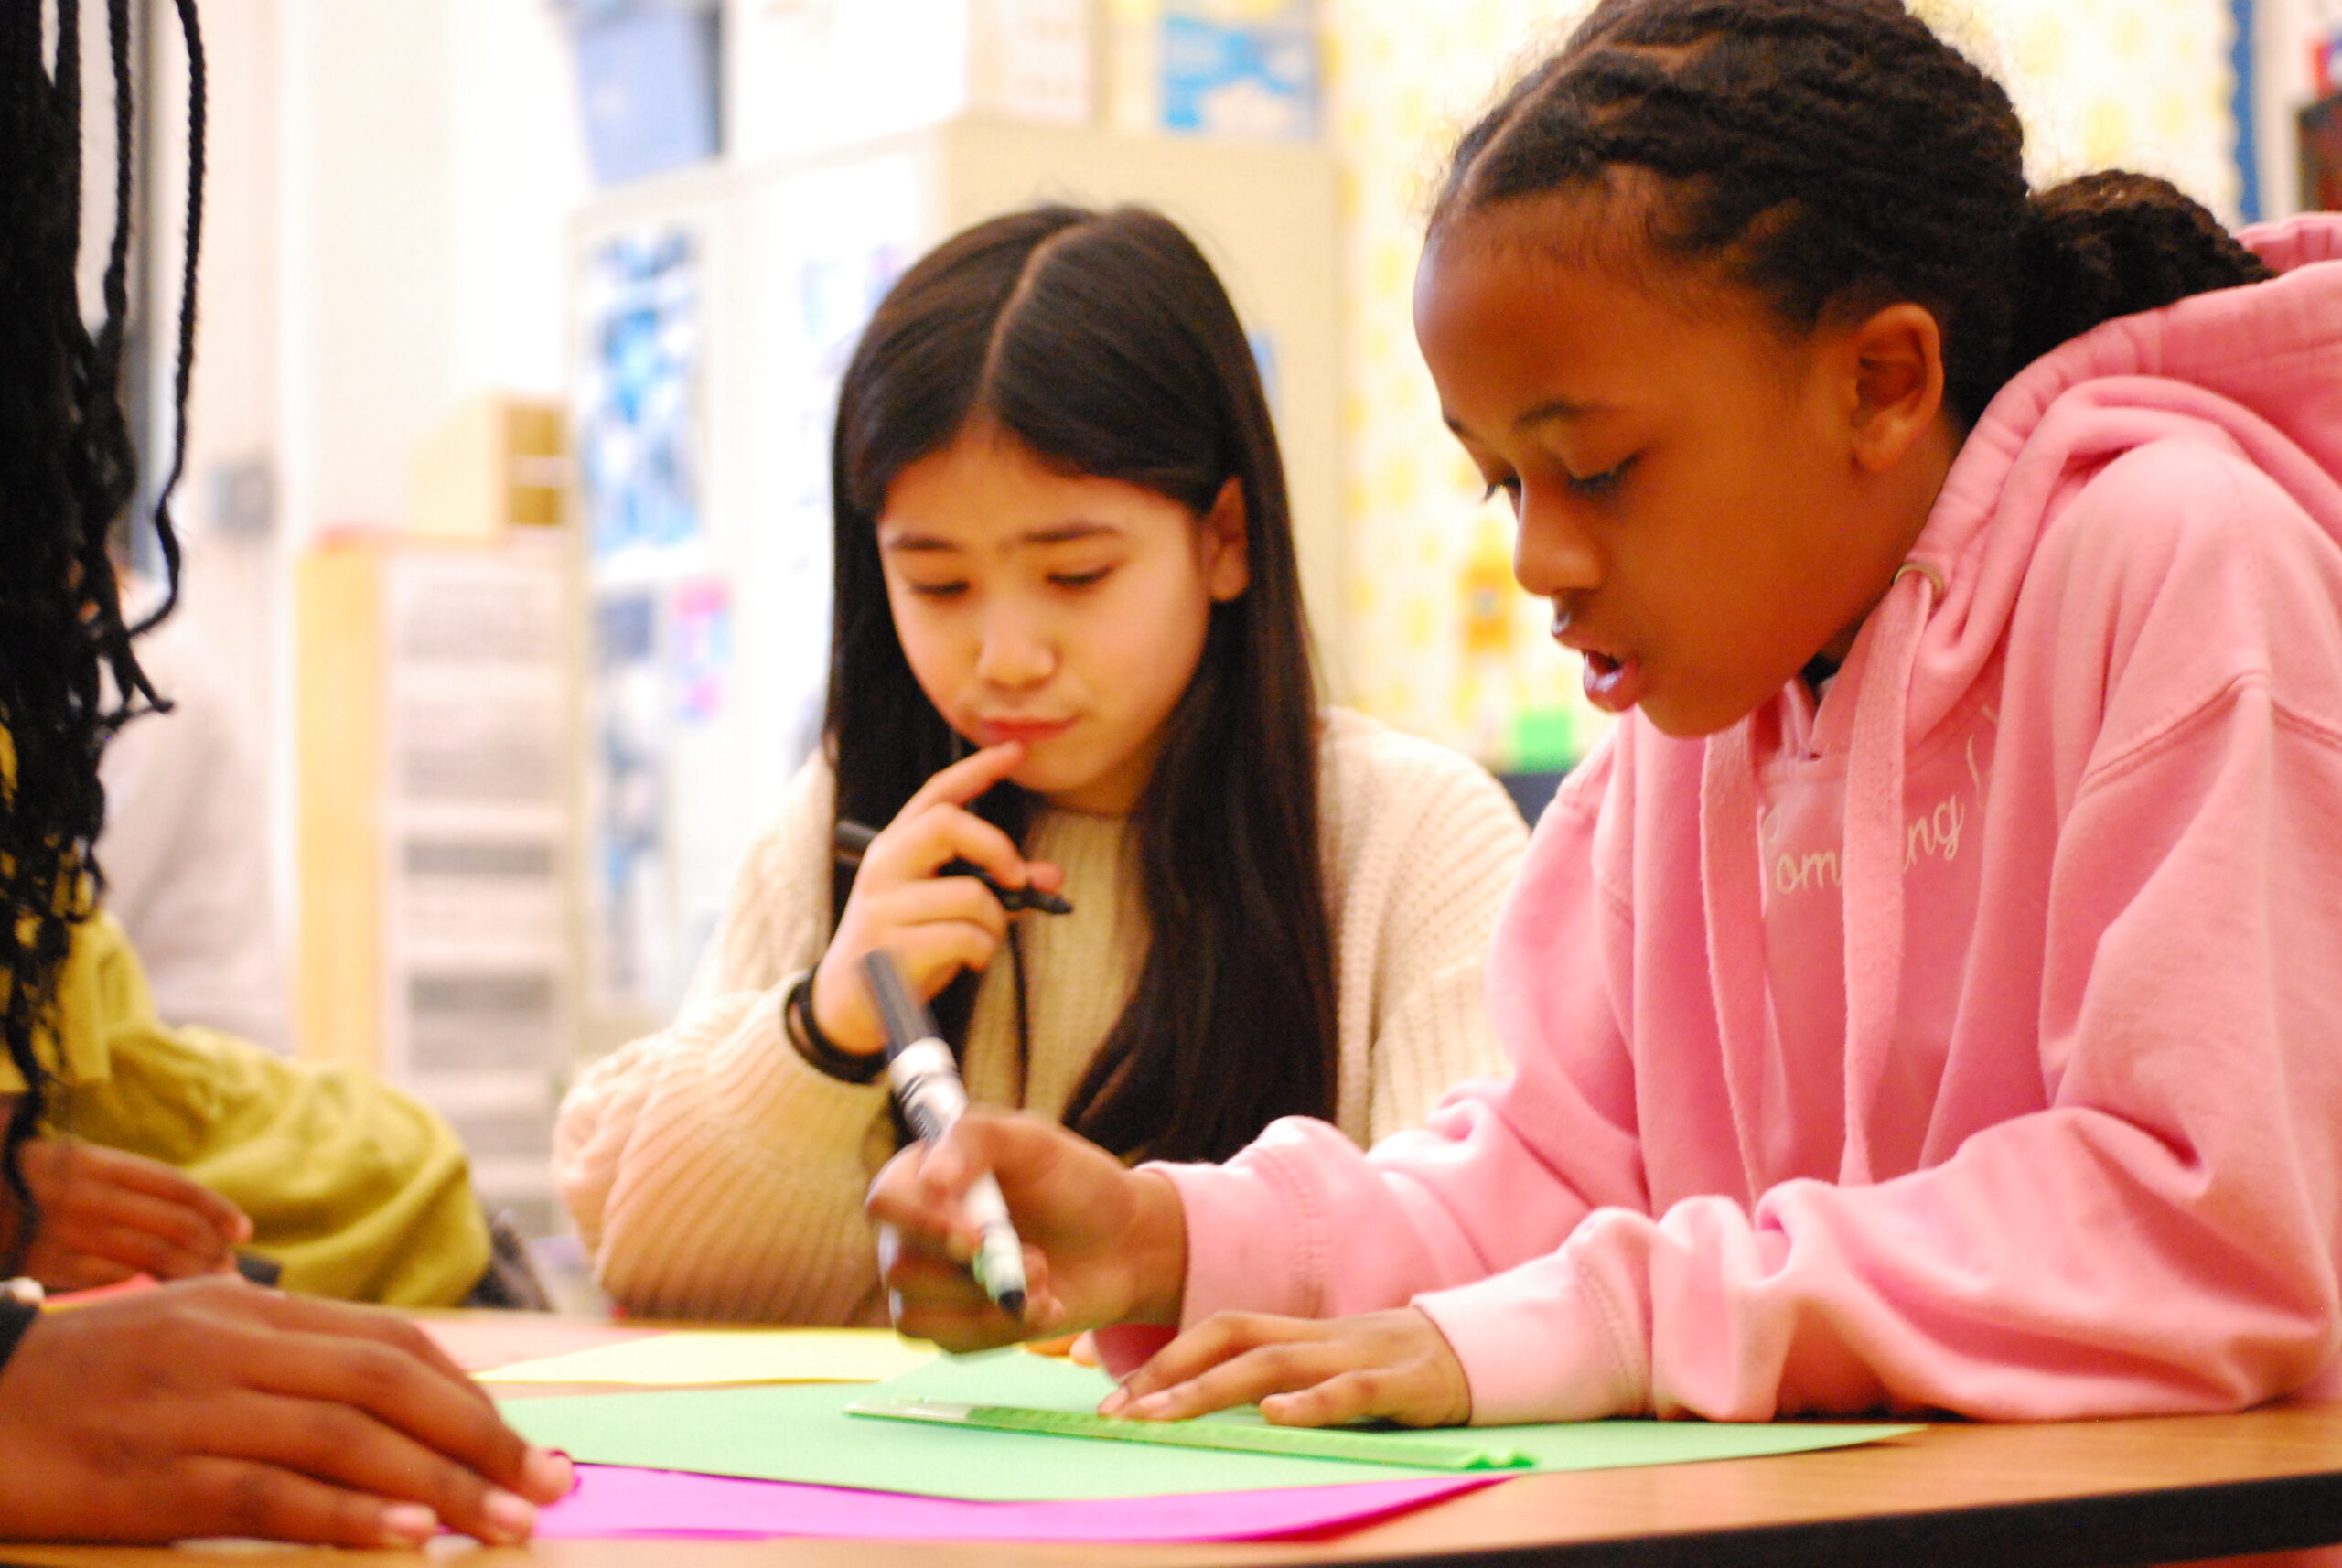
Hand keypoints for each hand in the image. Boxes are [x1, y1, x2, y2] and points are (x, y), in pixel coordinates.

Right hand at [0, 1276, 573, 1545]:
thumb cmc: (89, 1378)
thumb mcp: (194, 1337)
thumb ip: (284, 1355)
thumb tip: (386, 1394)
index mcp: (254, 1308)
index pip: (393, 1344)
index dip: (471, 1394)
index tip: (527, 1444)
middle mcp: (236, 1347)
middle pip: (389, 1384)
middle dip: (483, 1437)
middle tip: (549, 1486)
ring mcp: (196, 1409)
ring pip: (346, 1438)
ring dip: (441, 1482)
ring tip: (506, 1521)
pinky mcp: (155, 1478)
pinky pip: (268, 1494)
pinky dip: (346, 1514)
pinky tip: (407, 1533)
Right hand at [2, 1138, 250, 1290]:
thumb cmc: (26, 1180)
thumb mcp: (70, 1162)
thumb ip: (122, 1180)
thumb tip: (188, 1208)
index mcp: (96, 1162)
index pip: (174, 1185)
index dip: (215, 1208)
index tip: (243, 1229)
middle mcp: (87, 1194)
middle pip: (170, 1223)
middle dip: (210, 1246)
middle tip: (232, 1263)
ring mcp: (68, 1230)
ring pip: (147, 1254)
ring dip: (189, 1270)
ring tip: (215, 1282)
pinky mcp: (47, 1262)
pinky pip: (110, 1277)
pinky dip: (144, 1285)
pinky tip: (168, 1295)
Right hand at [810, 743, 1063, 1056]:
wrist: (850, 1004)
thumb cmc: (907, 945)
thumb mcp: (947, 908)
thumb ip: (998, 888)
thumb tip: (1052, 876)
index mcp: (896, 848)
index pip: (936, 795)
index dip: (977, 770)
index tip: (1014, 752)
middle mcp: (884, 867)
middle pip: (946, 823)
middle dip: (995, 846)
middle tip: (1015, 878)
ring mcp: (884, 907)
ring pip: (970, 894)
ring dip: (996, 922)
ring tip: (986, 941)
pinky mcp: (892, 948)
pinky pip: (964, 937)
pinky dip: (984, 950)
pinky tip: (973, 960)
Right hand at [868, 1108, 1184, 1350]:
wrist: (1120, 1244)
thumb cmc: (1073, 1184)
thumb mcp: (1033, 1142)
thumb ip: (977, 1139)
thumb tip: (931, 1178)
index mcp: (921, 1177)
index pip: (885, 1203)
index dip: (922, 1224)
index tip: (976, 1235)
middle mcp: (911, 1234)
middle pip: (898, 1265)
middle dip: (972, 1271)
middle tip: (1038, 1258)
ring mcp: (927, 1287)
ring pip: (917, 1314)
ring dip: (990, 1302)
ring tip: (1045, 1273)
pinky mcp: (952, 1329)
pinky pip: (952, 1343)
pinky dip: (1004, 1330)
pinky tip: (1046, 1305)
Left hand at [1097, 1307, 1472, 1429]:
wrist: (1485, 1351)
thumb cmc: (1395, 1370)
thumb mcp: (1332, 1368)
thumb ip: (1280, 1378)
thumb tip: (1207, 1402)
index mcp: (1302, 1334)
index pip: (1221, 1331)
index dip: (1165, 1357)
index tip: (1112, 1395)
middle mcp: (1321, 1338)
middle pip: (1234, 1338)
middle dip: (1169, 1372)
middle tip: (1117, 1411)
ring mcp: (1361, 1355)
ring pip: (1277, 1363)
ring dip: (1213, 1389)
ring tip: (1165, 1416)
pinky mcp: (1403, 1384)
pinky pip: (1352, 1393)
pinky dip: (1312, 1404)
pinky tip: (1277, 1417)